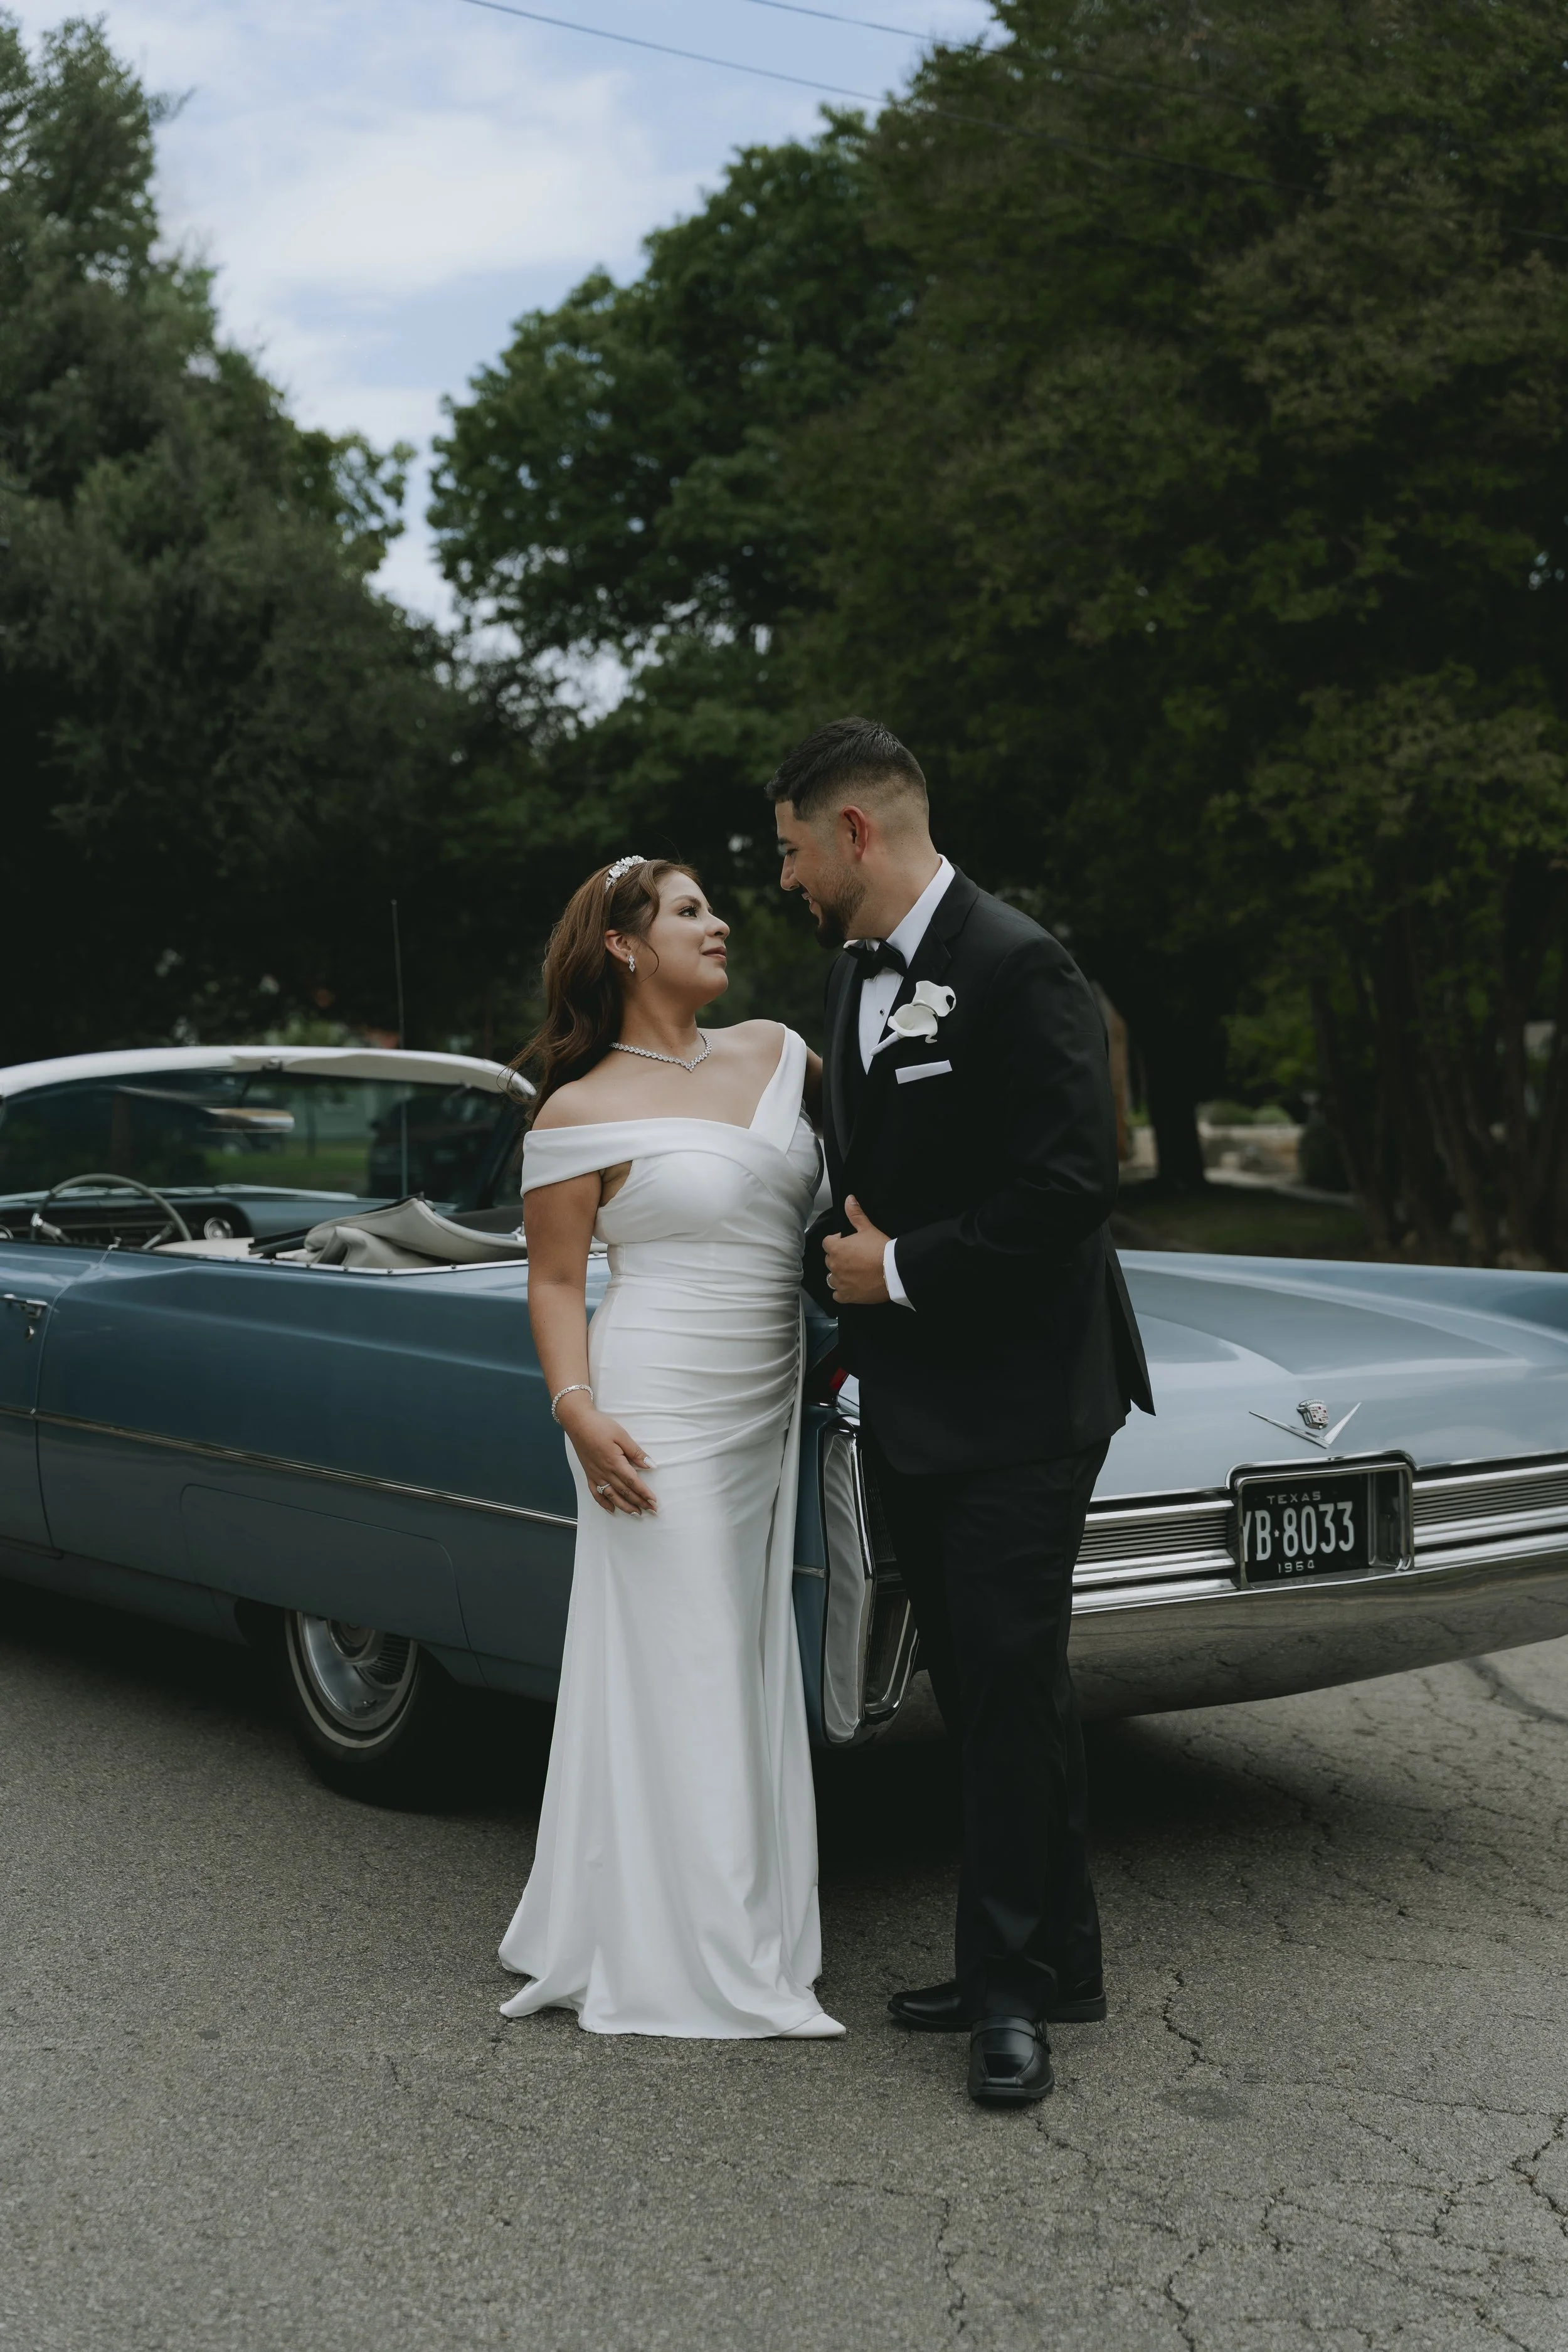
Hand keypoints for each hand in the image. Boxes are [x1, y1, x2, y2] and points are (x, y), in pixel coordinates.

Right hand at [557, 1397, 657, 1514]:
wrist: (577, 1423)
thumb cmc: (600, 1426)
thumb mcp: (622, 1435)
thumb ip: (636, 1453)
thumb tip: (650, 1465)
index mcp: (615, 1463)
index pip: (633, 1482)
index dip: (644, 1493)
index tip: (654, 1502)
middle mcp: (605, 1472)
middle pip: (624, 1492)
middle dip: (639, 1502)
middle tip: (652, 1511)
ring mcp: (595, 1475)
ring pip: (612, 1496)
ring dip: (625, 1506)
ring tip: (637, 1514)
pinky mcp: (589, 1474)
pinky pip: (596, 1493)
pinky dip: (604, 1503)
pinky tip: (611, 1510)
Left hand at [822, 1196, 890, 1306]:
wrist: (893, 1272)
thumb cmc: (880, 1249)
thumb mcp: (868, 1228)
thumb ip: (855, 1214)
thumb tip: (848, 1199)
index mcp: (836, 1249)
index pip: (827, 1242)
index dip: (836, 1240)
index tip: (847, 1241)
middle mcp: (834, 1266)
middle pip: (829, 1260)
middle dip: (838, 1257)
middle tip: (854, 1256)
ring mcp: (839, 1283)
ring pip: (832, 1277)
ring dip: (839, 1274)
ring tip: (853, 1272)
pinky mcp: (847, 1296)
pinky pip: (837, 1294)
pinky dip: (842, 1291)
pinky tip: (851, 1287)